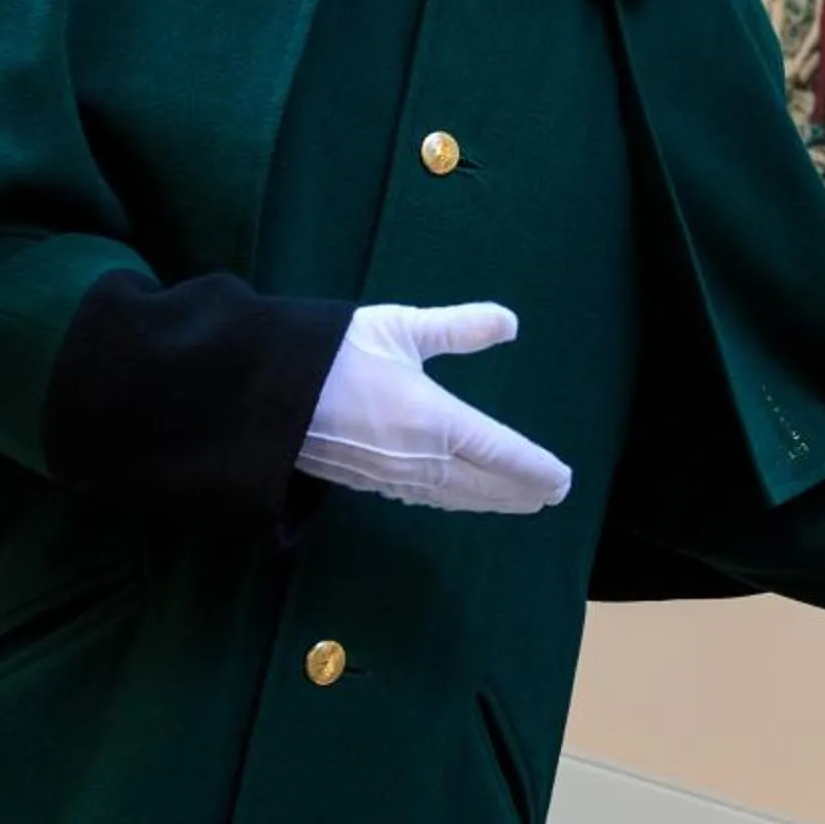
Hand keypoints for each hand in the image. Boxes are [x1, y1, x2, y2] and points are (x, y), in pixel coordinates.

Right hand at [295, 303, 570, 514]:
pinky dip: (454, 501)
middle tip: (551, 495)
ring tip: (519, 501)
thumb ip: (458, 328)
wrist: (262, 389)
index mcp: (434, 419)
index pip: (500, 452)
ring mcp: (391, 476)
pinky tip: (457, 497)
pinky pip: (425, 499)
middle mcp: (419, 458)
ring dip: (491, 501)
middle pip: (483, 484)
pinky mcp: (366, 481)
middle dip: (521, 490)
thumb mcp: (401, 327)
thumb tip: (509, 322)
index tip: (562, 478)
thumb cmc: (333, 350)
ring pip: (455, 497)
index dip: (535, 467)